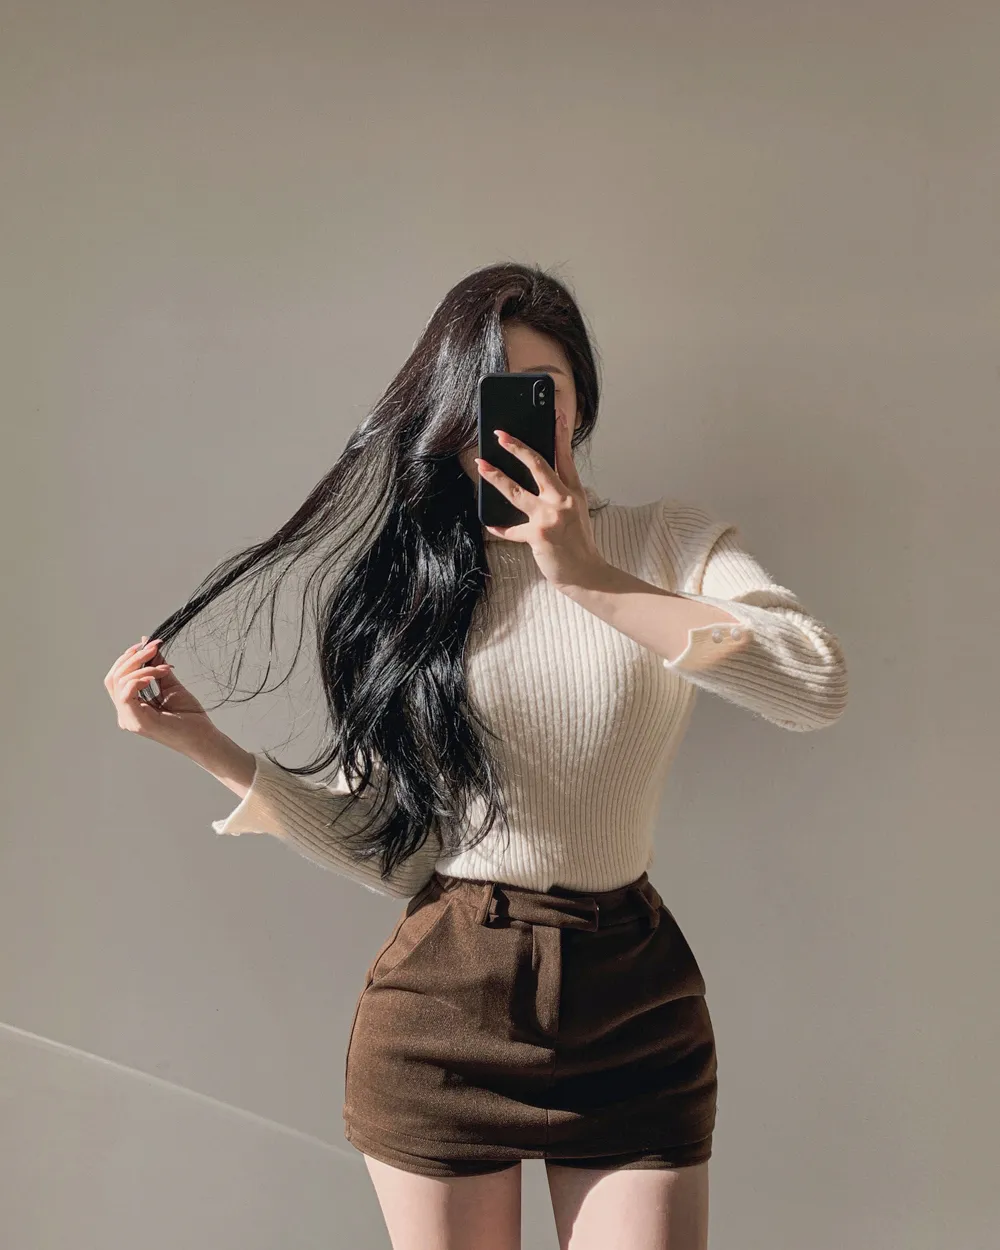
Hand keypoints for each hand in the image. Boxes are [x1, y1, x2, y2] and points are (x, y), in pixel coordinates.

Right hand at [104, 636, 214, 751]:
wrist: (204, 738)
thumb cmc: (189, 717)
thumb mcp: (170, 684)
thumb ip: (157, 666)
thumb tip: (148, 643)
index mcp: (131, 707)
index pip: (117, 677)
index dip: (129, 657)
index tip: (148, 644)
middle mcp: (126, 714)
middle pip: (114, 677)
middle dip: (133, 657)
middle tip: (153, 648)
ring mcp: (129, 719)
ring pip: (119, 682)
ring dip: (142, 667)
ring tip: (164, 667)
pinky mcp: (138, 722)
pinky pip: (126, 695)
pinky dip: (138, 679)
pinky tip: (155, 676)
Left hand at [475, 409, 605, 588]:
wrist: (586, 573)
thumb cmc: (578, 543)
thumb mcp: (576, 511)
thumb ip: (559, 493)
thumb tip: (536, 475)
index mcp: (574, 492)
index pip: (565, 457)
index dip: (559, 434)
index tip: (553, 415)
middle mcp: (563, 500)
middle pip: (539, 465)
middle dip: (518, 447)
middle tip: (501, 435)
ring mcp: (550, 517)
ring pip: (516, 490)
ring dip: (496, 476)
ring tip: (481, 465)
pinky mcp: (537, 535)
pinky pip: (511, 529)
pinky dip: (500, 527)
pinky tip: (490, 523)